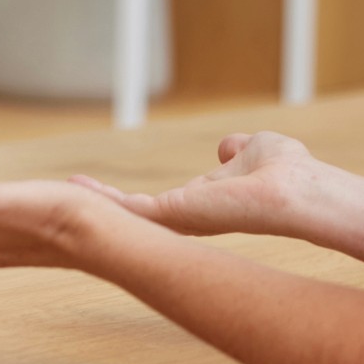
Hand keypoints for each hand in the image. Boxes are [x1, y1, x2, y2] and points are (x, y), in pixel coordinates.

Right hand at [69, 130, 320, 240]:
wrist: (299, 191)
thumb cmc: (290, 172)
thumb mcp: (257, 149)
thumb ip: (239, 149)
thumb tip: (227, 145)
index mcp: (205, 203)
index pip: (159, 205)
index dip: (131, 198)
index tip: (104, 188)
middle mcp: (189, 216)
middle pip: (136, 213)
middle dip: (104, 203)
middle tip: (72, 190)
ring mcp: (181, 218)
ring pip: (127, 214)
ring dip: (95, 201)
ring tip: (65, 188)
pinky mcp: (175, 215)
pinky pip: (129, 208)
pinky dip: (101, 198)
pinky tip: (77, 187)